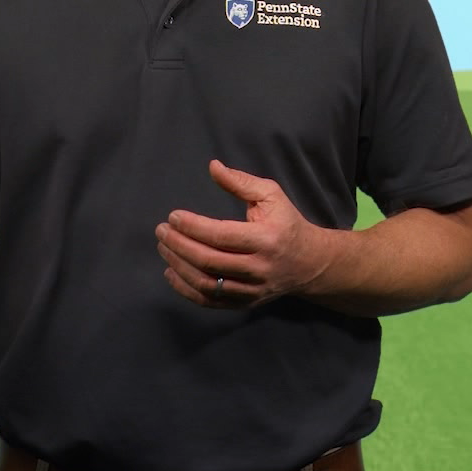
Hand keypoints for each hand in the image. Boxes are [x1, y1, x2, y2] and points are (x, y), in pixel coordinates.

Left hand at [157, 160, 334, 308]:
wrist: (310, 263)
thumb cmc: (287, 223)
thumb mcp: (271, 195)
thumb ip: (241, 181)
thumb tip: (212, 167)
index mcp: (267, 239)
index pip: (221, 235)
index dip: (192, 227)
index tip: (173, 217)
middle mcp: (259, 267)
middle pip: (210, 261)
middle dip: (179, 245)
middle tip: (161, 231)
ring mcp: (252, 289)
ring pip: (207, 284)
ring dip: (179, 266)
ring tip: (164, 248)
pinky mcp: (245, 303)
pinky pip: (210, 301)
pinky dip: (185, 289)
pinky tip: (172, 272)